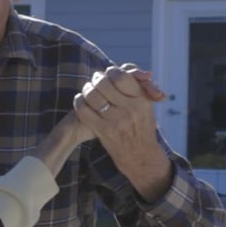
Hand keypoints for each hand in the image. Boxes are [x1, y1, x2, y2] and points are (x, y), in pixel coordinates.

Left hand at [73, 63, 172, 200]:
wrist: (140, 155)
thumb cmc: (141, 126)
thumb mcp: (146, 105)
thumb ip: (141, 86)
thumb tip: (137, 71)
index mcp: (141, 100)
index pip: (122, 77)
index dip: (111, 72)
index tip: (108, 73)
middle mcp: (129, 109)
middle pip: (104, 84)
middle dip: (96, 79)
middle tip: (95, 80)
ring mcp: (115, 120)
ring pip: (92, 96)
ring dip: (86, 89)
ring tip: (88, 89)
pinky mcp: (103, 130)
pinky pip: (84, 111)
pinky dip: (79, 102)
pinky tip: (80, 100)